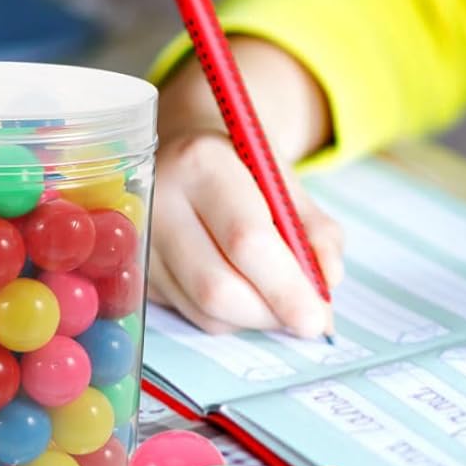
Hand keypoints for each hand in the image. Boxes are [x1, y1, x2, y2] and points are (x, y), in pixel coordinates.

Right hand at [146, 36, 344, 339]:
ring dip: (254, 317)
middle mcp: (159, 199)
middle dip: (271, 311)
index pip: (246, 239)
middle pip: (218, 285)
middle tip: (307, 318)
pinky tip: (243, 286)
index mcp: (201, 162)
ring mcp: (140, 241)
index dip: (285, 286)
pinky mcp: (136, 272)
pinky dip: (229, 315)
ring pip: (204, 309)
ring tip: (277, 294)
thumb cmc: (242, 164)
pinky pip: (191, 313)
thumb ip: (314, 227)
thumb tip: (329, 279)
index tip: (317, 317)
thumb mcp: (284, 178)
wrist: (186, 148)